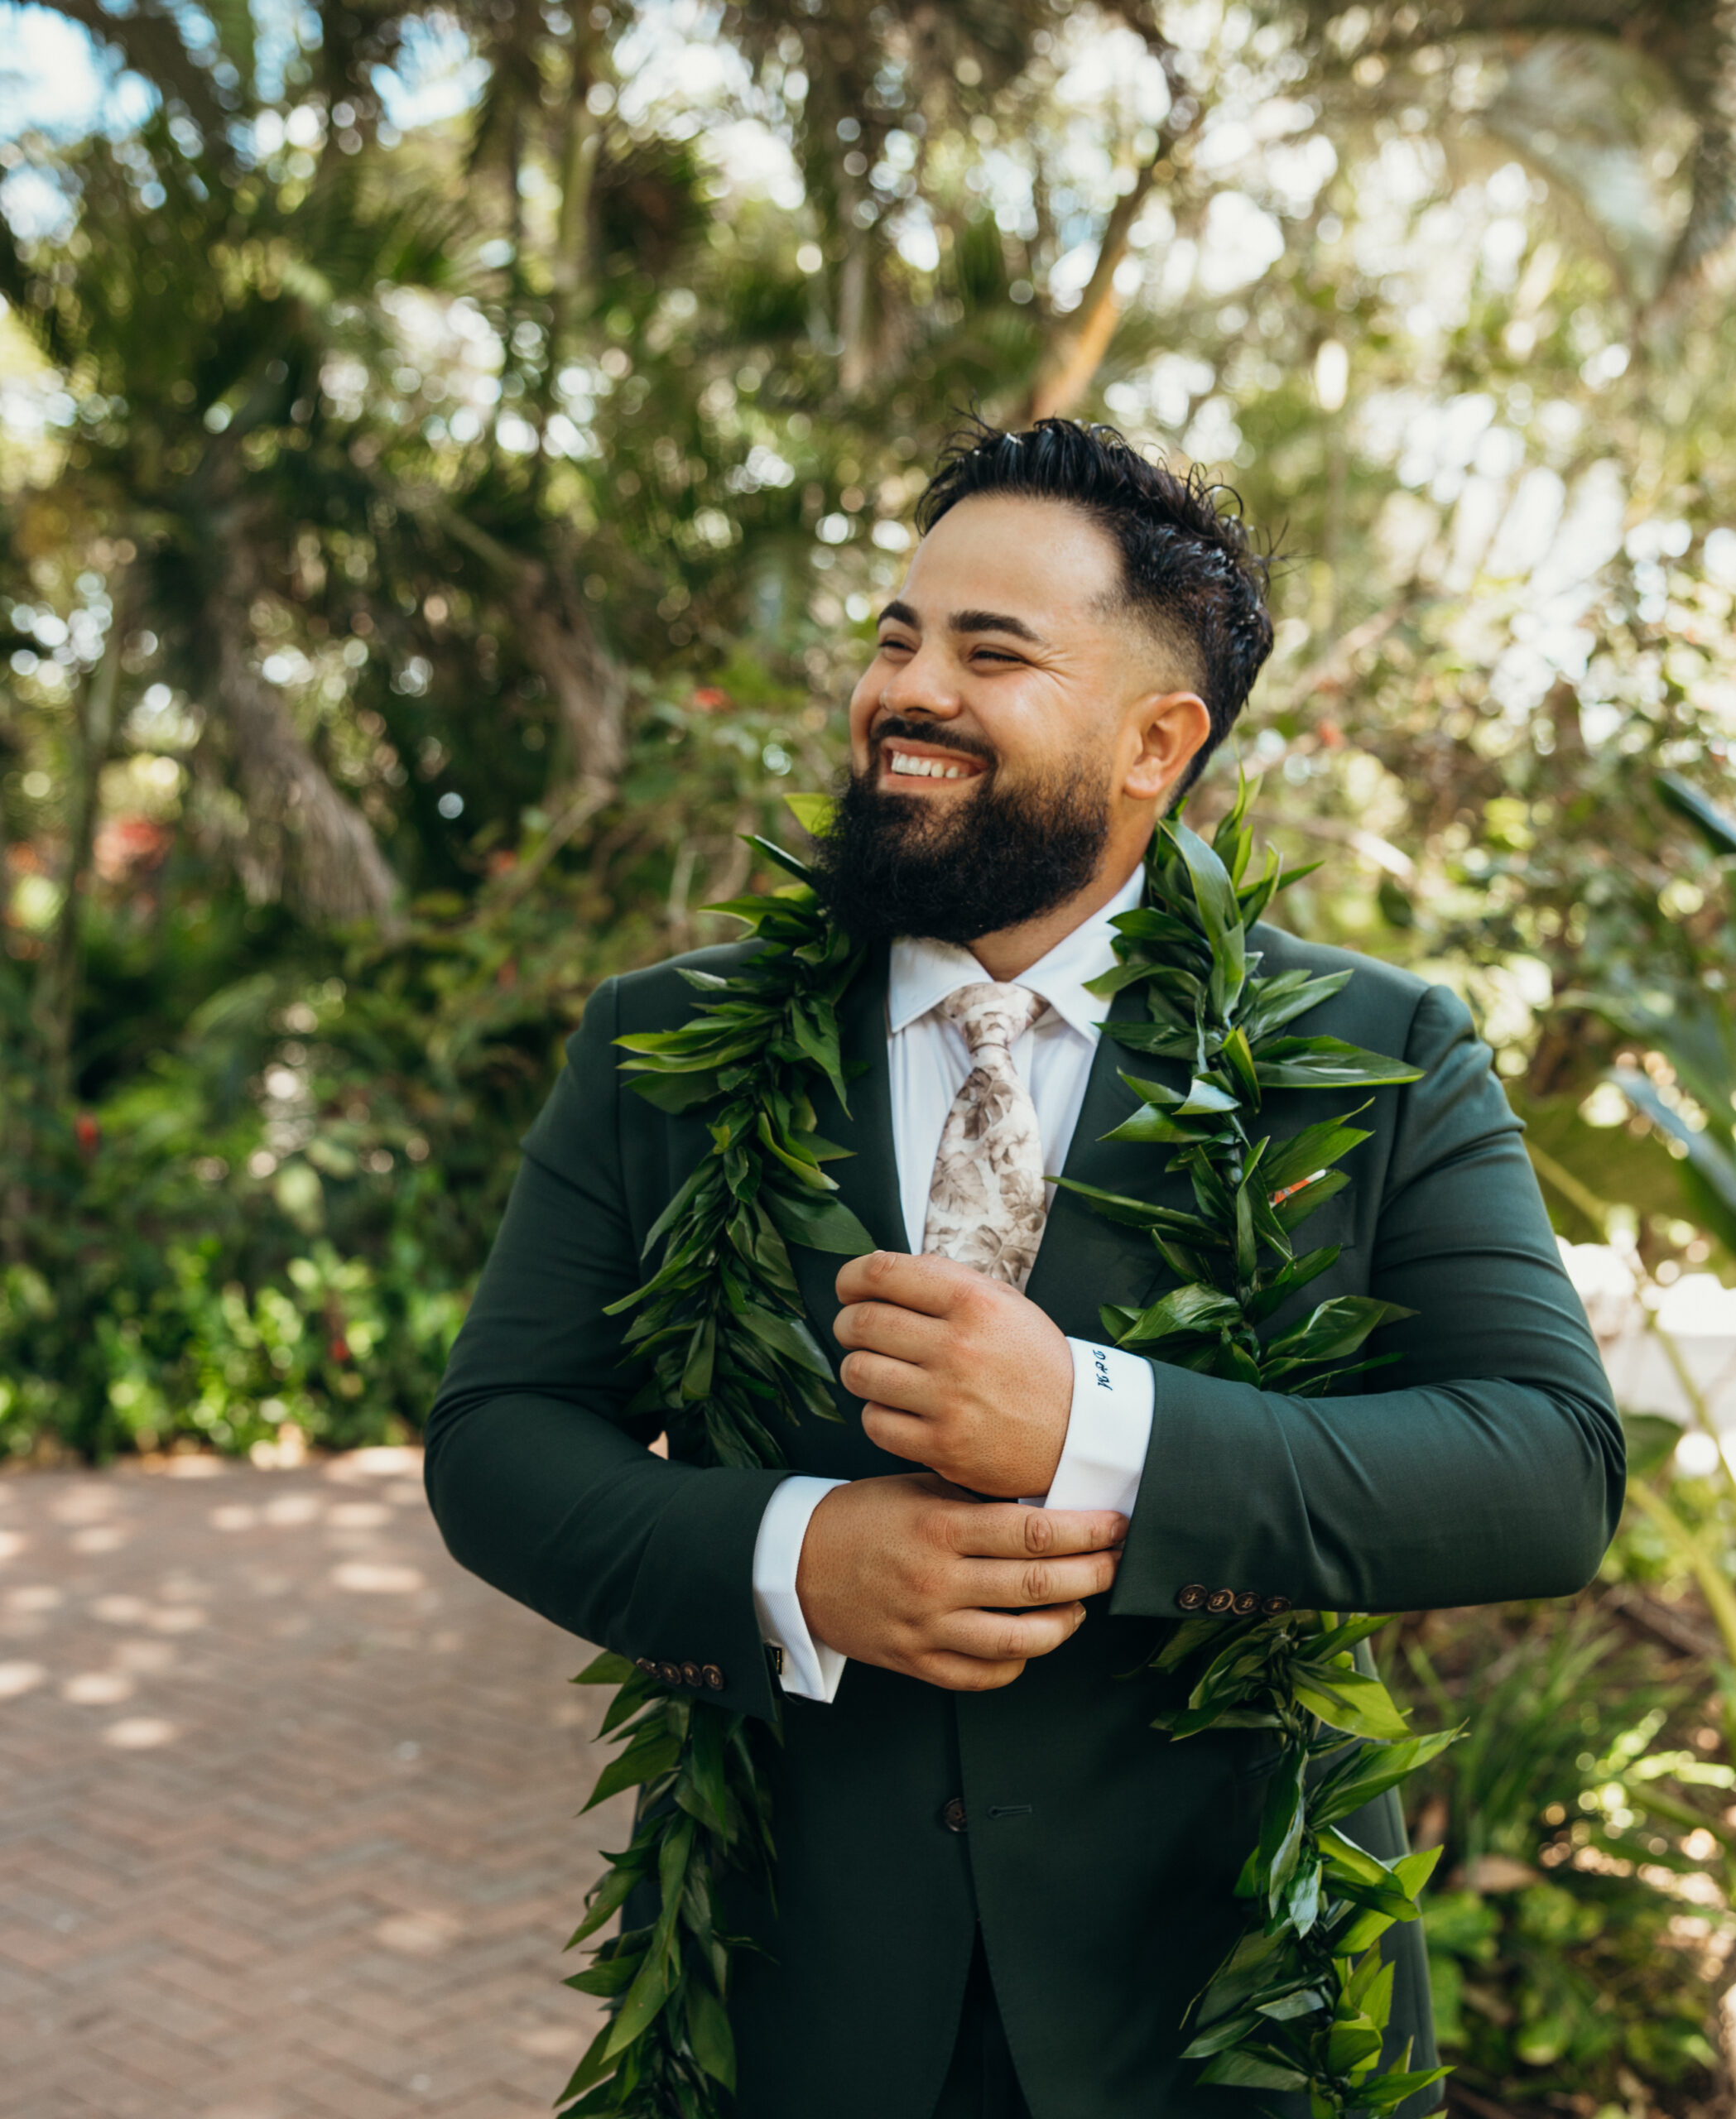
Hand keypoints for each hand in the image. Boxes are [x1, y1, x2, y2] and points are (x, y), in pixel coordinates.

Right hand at [794, 1473, 1125, 1691]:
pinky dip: (1019, 1661)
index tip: (1116, 1525)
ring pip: (1021, 1639)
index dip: (1086, 1531)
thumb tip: (1046, 1500)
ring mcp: (928, 1628)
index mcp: (941, 1529)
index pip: (1034, 1532)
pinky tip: (1031, 1640)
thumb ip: (976, 1497)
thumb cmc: (864, 1517)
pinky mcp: (916, 1662)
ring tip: (1079, 1606)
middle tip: (1117, 1562)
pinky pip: (984, 1674)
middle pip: (1039, 1584)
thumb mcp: (917, 1488)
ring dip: (1064, 1623)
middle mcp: (939, 1581)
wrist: (795, 1563)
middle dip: (1092, 1574)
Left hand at [834, 1250, 1074, 1497]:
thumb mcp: (1006, 1304)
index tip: (848, 1288)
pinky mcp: (942, 1446)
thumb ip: (946, 1281)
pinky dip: (878, 1414)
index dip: (851, 1278)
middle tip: (854, 1331)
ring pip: (859, 1373)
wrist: (1080, 1432)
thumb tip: (880, 1268)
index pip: (882, 1274)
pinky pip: (875, 1423)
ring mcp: (949, 1400)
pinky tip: (898, 1408)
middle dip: (847, 1324)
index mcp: (974, 1302)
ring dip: (858, 1368)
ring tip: (877, 1370)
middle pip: (862, 1323)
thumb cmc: (1035, 1362)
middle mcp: (959, 1348)